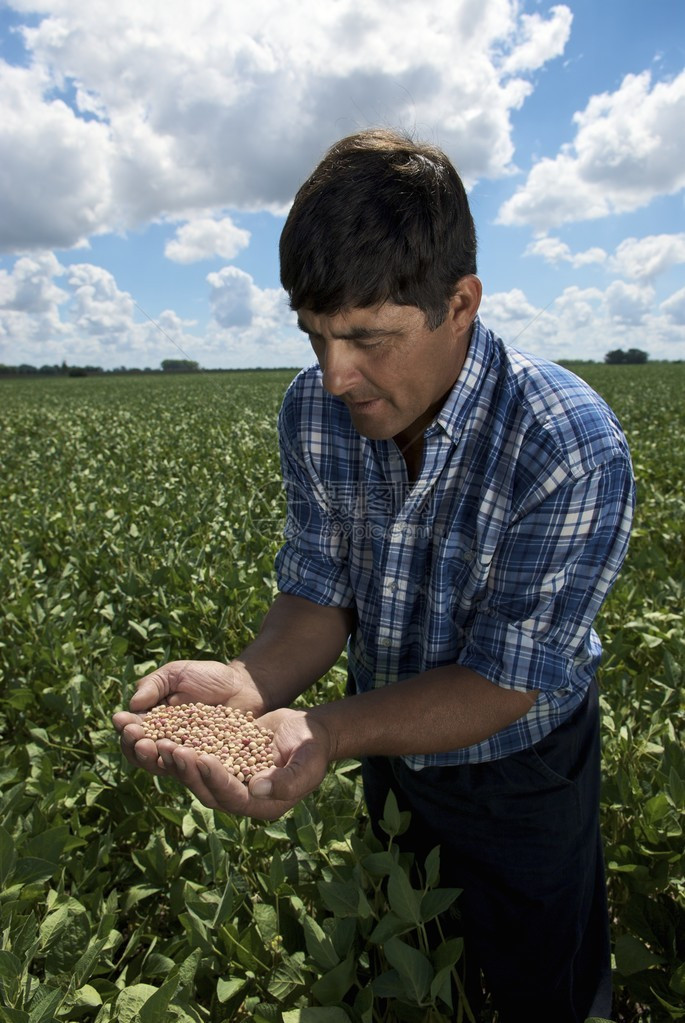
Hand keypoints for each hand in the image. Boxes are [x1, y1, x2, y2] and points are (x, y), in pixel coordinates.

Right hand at [112, 658, 263, 778]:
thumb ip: (154, 685)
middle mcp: (166, 743)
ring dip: (159, 760)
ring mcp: (187, 755)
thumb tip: (133, 704)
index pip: (133, 732)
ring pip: (166, 766)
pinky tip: (187, 754)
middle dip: (138, 748)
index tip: (123, 721)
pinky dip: (190, 764)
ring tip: (160, 748)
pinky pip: (197, 769)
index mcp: (153, 723)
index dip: (126, 729)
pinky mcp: (209, 763)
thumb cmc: (207, 677)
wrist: (243, 685)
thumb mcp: (176, 673)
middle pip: (144, 755)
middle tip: (141, 740)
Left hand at [156, 707, 333, 820]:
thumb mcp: (307, 762)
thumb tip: (257, 789)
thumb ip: (288, 779)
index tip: (201, 758)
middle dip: (188, 771)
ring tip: (160, 743)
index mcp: (263, 804)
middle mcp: (242, 798)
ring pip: (197, 777)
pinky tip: (165, 734)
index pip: (233, 796)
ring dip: (178, 763)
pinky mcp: (222, 764)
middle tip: (171, 749)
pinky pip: (198, 760)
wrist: (307, 731)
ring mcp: (230, 782)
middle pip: (207, 790)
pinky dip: (182, 750)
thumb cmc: (312, 746)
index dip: (215, 779)